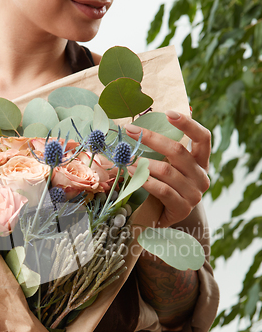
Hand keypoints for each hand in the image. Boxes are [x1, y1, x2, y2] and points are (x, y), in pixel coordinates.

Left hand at [125, 110, 210, 227]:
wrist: (166, 218)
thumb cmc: (167, 186)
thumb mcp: (171, 166)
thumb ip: (167, 147)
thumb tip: (156, 116)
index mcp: (201, 162)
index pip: (203, 138)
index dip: (188, 124)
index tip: (169, 113)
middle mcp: (201, 176)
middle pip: (178, 151)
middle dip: (152, 138)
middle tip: (131, 130)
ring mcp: (194, 194)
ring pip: (167, 171)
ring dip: (144, 162)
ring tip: (128, 158)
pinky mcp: (182, 208)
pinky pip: (162, 190)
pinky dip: (145, 180)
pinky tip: (132, 174)